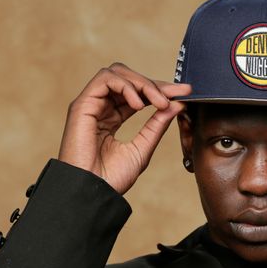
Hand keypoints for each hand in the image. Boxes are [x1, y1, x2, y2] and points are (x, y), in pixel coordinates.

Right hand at [58, 63, 190, 193]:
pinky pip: (105, 79)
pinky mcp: (82, 105)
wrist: (92, 194)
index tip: (184, 92)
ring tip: (158, 102)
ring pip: (117, 73)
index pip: (138, 93)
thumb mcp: (143, 148)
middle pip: (128, 78)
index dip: (160, 89)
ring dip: (142, 83)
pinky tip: (139, 105)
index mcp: (112, 118)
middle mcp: (100, 108)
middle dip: (154, 83)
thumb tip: (177, 103)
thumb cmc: (111, 179)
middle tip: (175, 94)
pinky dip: (126, 86)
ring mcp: (90, 105)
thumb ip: (157, 125)